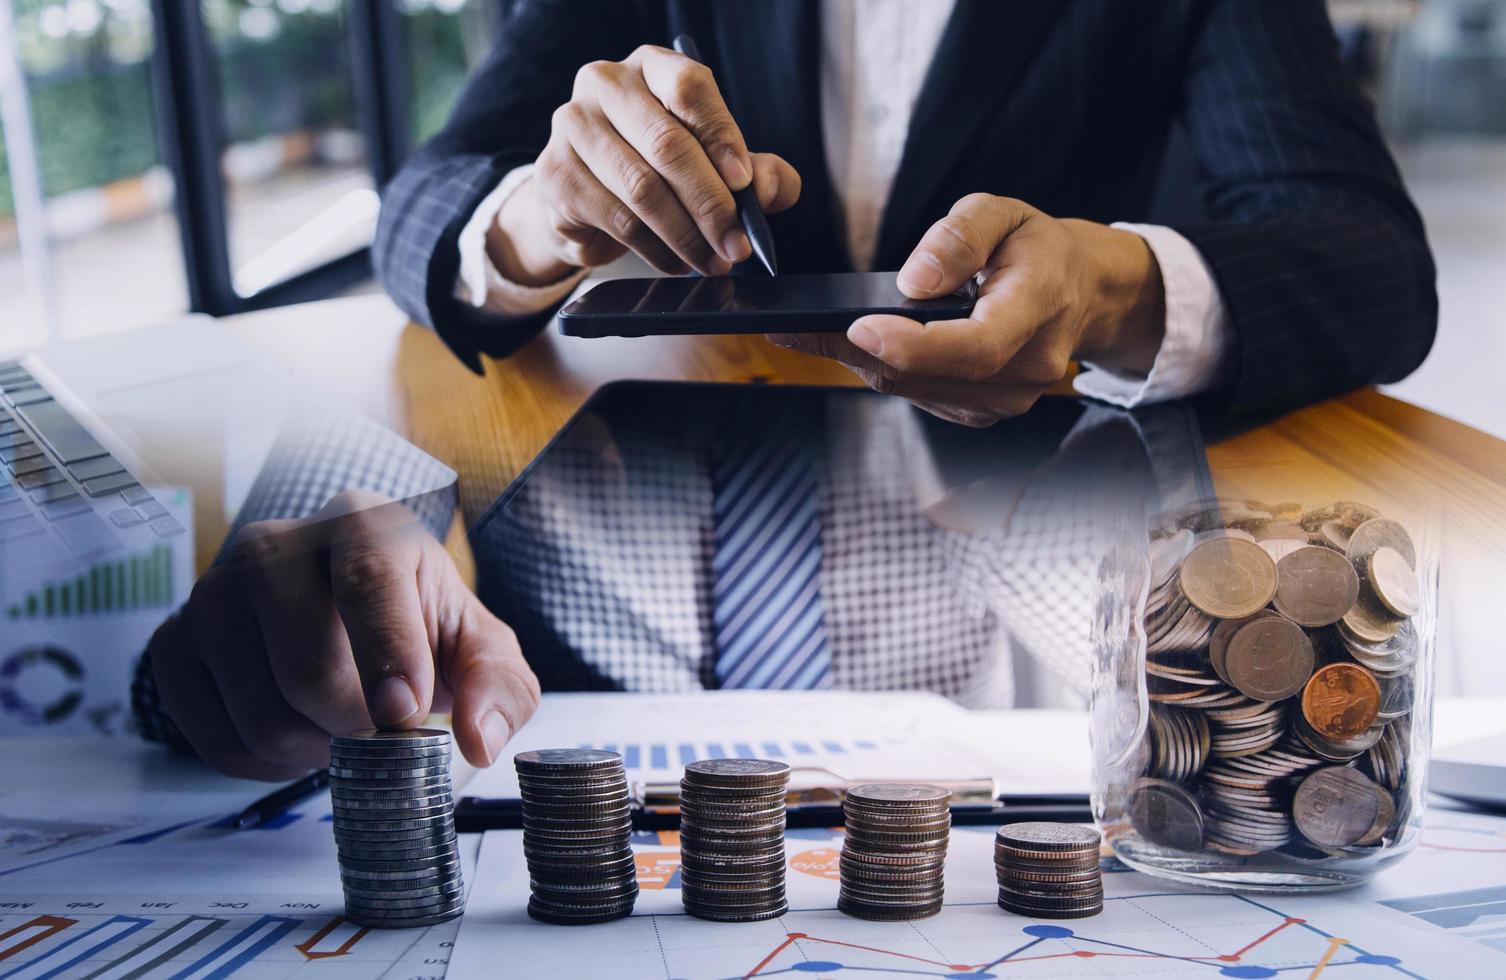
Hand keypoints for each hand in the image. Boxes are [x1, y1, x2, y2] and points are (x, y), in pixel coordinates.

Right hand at [148, 491, 539, 779]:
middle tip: (382, 725)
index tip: (404, 712)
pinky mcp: (174, 643)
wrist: (345, 613)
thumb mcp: (479, 645)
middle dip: (358, 724)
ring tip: (341, 724)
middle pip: (308, 670)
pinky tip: (298, 734)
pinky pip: (215, 741)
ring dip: (315, 750)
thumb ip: (499, 686)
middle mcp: (274, 546)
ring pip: (260, 716)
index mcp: (361, 524)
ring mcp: (212, 593)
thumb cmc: (416, 623)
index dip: (386, 654)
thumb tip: (480, 739)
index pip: (366, 581)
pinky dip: (267, 764)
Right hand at [491, 45, 800, 285]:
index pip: (689, 87)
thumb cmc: (659, 169)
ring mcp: (573, 126)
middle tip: (736, 245)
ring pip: (642, 189)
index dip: (722, 137)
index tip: (746, 186)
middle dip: (711, 204)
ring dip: (686, 236)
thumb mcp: (716, 164)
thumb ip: (756, 172)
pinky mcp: (556, 175)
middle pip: (667, 144)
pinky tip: (677, 264)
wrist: (586, 198)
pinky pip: (617, 220)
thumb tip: (769, 189)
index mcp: (652, 66)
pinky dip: (656, 251)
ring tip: (713, 262)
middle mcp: (605, 83)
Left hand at [769, 194, 1165, 426]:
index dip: (913, 343)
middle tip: (792, 325)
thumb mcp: (1004, 213)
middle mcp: (1027, 367)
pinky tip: (854, 343)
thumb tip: (913, 281)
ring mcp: (1005, 399)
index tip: (858, 325)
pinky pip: (918, 395)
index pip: (975, 345)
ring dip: (860, 359)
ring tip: (807, 329)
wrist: (1077, 293)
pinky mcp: (981, 410)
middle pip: (930, 373)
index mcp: (1039, 309)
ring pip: (914, 388)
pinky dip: (882, 368)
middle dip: (856, 348)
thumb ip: (959, 237)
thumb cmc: (1035, 249)